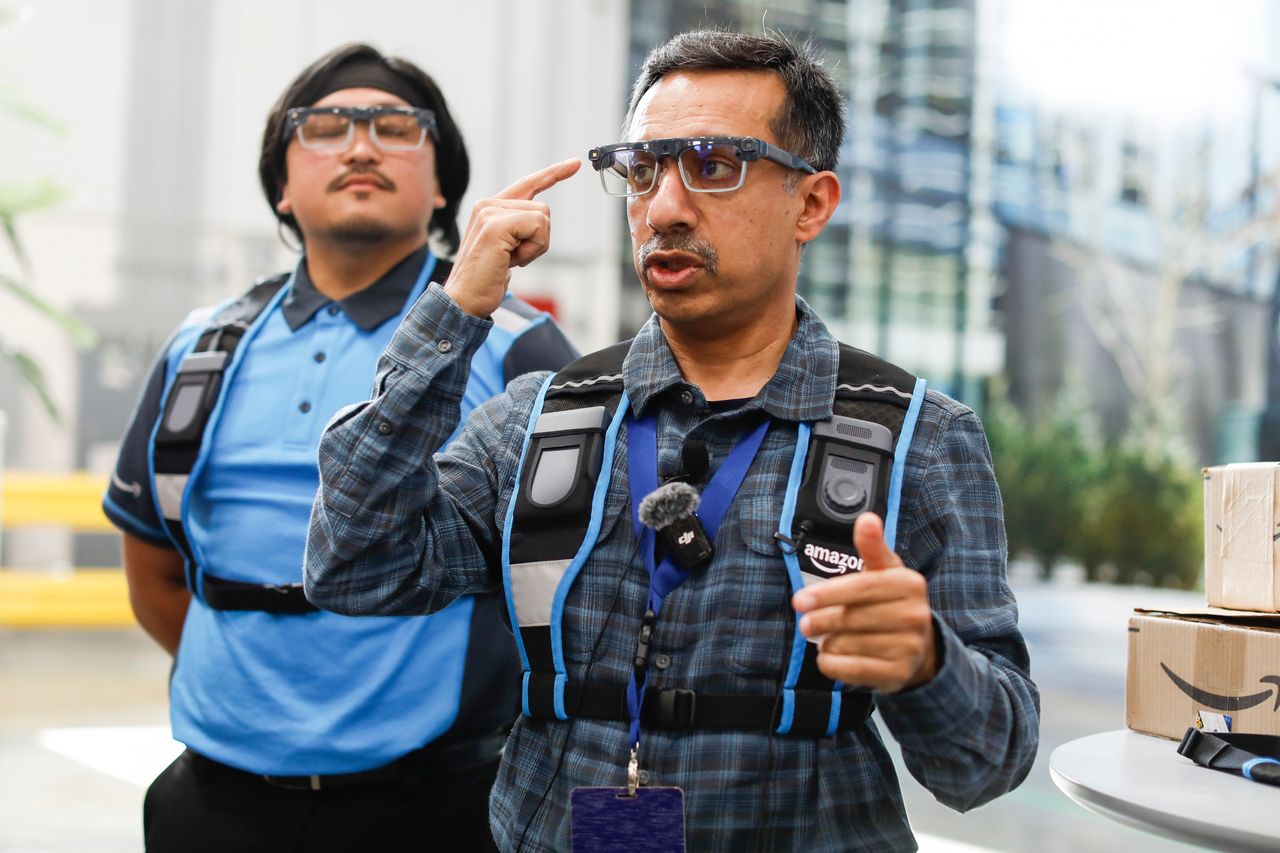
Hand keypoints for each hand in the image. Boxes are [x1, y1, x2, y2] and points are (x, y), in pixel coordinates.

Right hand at [444, 158, 580, 317]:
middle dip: (539, 240)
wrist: (464, 300)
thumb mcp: (507, 249)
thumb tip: (540, 221)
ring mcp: (490, 212)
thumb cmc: (486, 280)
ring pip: (543, 217)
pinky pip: (538, 227)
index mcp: (490, 208)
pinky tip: (510, 261)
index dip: (553, 173)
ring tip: (509, 260)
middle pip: (543, 209)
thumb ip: (519, 230)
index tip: (575, 163)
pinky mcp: (495, 224)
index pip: (528, 184)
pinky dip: (533, 249)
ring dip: (535, 246)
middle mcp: (488, 204)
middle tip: (513, 259)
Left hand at [791, 513, 937, 692]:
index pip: (862, 587)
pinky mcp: (899, 673)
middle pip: (852, 618)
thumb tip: (867, 519)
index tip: (798, 601)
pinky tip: (830, 656)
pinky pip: (853, 670)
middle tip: (805, 624)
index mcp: (909, 583)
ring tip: (827, 638)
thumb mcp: (885, 571)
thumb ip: (872, 547)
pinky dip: (833, 664)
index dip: (828, 594)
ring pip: (849, 645)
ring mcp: (910, 646)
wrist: (920, 647)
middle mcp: (915, 615)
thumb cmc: (891, 602)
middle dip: (821, 621)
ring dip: (829, 643)